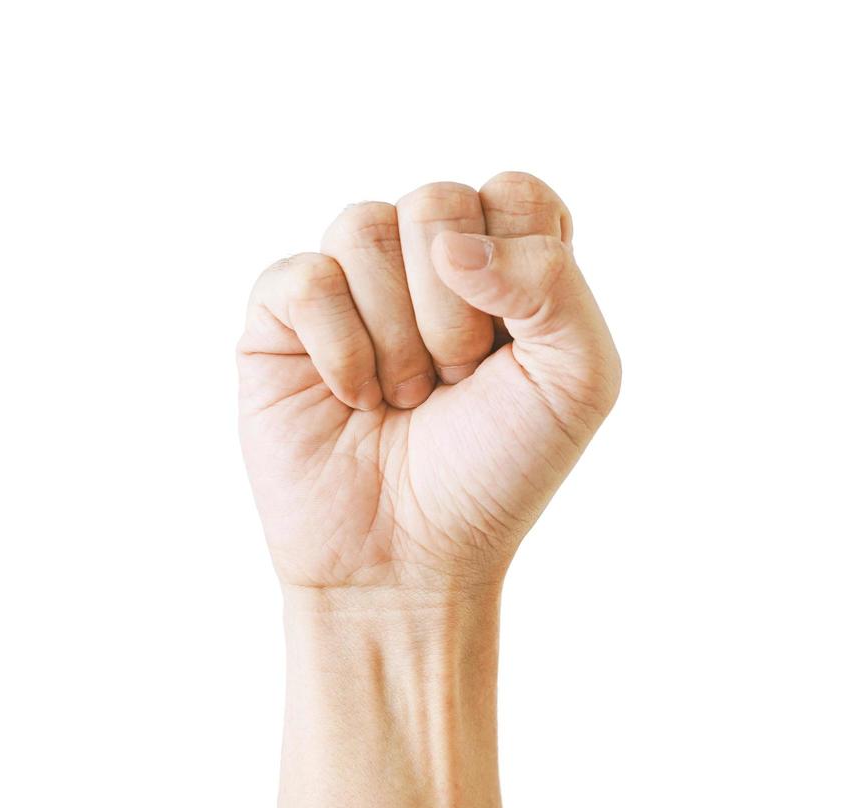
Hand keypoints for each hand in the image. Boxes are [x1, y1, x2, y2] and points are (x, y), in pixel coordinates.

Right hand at [238, 172, 619, 592]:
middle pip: (437, 203)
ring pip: (364, 227)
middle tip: (452, 384)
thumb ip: (554, 279)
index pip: (514, 193)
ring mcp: (350, 286)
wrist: (410, 559)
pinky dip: (339, 349)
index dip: (517, 273)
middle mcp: (423, 265)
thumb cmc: (496, 471)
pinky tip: (351, 398)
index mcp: (502, 266)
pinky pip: (305, 278)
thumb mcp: (578, 380)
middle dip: (454, 314)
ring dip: (396, 339)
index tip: (512, 352)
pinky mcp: (283, 318)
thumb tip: (449, 241)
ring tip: (401, 398)